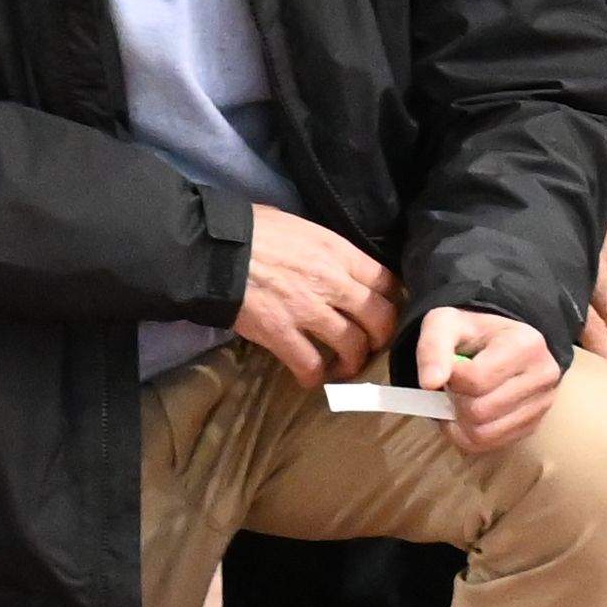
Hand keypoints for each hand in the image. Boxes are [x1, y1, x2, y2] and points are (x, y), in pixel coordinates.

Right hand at [232, 205, 400, 384]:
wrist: (214, 249)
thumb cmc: (255, 230)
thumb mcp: (304, 228)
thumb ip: (328, 249)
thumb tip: (337, 262)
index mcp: (339, 253)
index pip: (387, 281)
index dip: (392, 300)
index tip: (385, 311)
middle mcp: (332, 282)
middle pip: (379, 317)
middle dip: (382, 337)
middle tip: (372, 345)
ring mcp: (308, 310)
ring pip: (352, 345)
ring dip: (353, 362)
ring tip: (345, 368)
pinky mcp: (281, 333)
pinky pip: (310, 364)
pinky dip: (314, 377)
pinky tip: (311, 379)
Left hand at [411, 306, 562, 452]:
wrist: (501, 341)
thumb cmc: (472, 333)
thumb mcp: (445, 325)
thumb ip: (433, 349)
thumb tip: (429, 383)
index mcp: (525, 344)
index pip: (477, 380)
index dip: (452, 379)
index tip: (451, 367)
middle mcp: (544, 375)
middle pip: (480, 410)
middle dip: (455, 401)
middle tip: (453, 386)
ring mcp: (543, 404)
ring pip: (484, 433)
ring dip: (459, 422)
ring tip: (459, 400)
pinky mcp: (534, 424)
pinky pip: (490, 445)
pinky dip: (468, 436)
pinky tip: (466, 416)